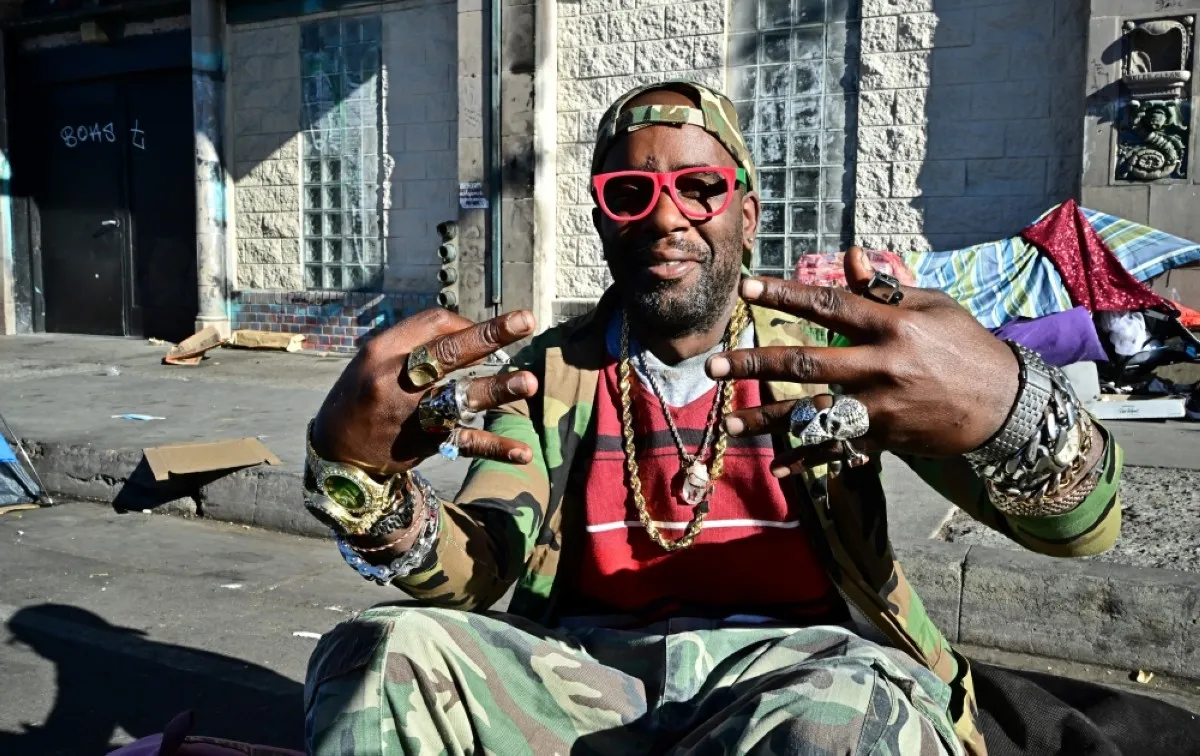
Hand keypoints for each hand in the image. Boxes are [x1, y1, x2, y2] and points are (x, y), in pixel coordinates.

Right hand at [311, 308, 539, 475]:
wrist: (336, 451)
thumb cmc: (364, 393)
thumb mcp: (375, 359)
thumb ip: (418, 343)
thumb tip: (473, 334)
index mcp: (383, 351)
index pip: (434, 324)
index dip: (467, 324)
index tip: (489, 332)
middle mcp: (396, 380)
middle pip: (447, 352)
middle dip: (488, 336)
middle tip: (527, 321)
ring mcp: (411, 414)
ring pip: (459, 398)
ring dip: (496, 389)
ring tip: (529, 382)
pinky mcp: (425, 444)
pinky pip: (465, 443)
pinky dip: (496, 448)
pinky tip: (524, 452)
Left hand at [707, 247, 1018, 475]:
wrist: (1006, 404)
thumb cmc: (964, 345)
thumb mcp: (932, 307)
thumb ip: (883, 289)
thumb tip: (848, 258)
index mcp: (892, 326)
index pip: (828, 305)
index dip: (784, 295)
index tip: (746, 289)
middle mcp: (882, 367)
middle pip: (807, 364)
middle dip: (755, 364)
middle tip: (713, 366)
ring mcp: (882, 407)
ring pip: (813, 413)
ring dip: (768, 420)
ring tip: (728, 421)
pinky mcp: (885, 437)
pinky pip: (837, 449)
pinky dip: (806, 461)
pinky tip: (774, 467)